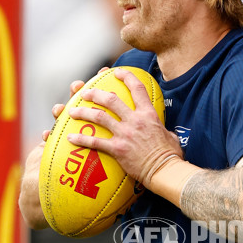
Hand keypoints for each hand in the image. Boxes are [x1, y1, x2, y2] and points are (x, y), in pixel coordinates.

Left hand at [66, 67, 182, 185]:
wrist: (165, 170)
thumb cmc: (171, 156)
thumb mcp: (170, 136)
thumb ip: (162, 129)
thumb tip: (164, 130)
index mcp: (148, 114)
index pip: (137, 89)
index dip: (126, 77)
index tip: (117, 72)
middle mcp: (135, 120)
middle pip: (111, 100)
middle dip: (95, 93)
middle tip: (84, 93)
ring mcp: (125, 133)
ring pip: (99, 117)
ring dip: (83, 112)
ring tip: (72, 111)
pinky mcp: (117, 148)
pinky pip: (95, 141)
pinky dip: (81, 139)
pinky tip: (71, 138)